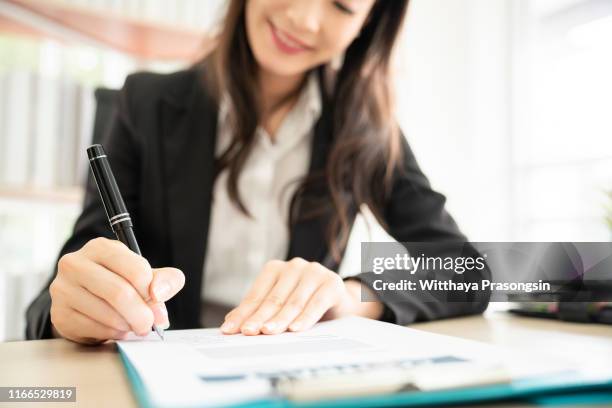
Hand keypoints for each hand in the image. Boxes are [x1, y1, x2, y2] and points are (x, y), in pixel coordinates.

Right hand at [49, 237, 184, 343]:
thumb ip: (164, 279)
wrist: (87, 302)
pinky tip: (116, 329)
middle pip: (119, 293)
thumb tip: (159, 293)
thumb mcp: (145, 275)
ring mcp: (63, 289)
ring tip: (133, 325)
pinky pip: (94, 329)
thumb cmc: (120, 283)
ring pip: (107, 314)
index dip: (152, 290)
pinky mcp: (59, 314)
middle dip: (142, 314)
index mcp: (101, 247)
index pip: (136, 270)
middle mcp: (76, 263)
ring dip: (128, 325)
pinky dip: (112, 334)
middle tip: (150, 323)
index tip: (157, 300)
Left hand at [220, 258, 382, 334]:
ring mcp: (314, 272)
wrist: (341, 302)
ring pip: (293, 302)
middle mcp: (294, 266)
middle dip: (259, 318)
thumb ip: (259, 311)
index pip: (256, 295)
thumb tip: (231, 322)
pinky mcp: (332, 283)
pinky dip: (305, 318)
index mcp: (276, 269)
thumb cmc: (305, 303)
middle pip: (273, 298)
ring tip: (268, 332)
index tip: (230, 329)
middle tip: (247, 332)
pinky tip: (295, 329)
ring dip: (280, 319)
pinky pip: (316, 303)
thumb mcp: (281, 306)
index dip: (243, 313)